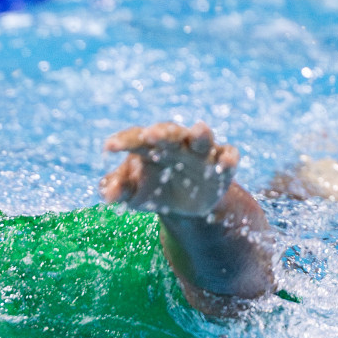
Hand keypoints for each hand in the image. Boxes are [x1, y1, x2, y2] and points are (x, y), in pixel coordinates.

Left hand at [101, 121, 238, 217]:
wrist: (185, 207)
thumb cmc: (152, 191)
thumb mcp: (133, 194)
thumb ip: (119, 190)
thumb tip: (108, 195)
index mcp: (149, 146)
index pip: (135, 138)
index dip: (123, 142)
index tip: (109, 147)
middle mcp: (176, 144)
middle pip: (169, 133)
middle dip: (162, 133)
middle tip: (150, 134)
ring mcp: (200, 153)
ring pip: (202, 138)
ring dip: (201, 134)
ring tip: (199, 130)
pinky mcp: (222, 165)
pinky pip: (228, 156)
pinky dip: (229, 159)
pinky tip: (225, 164)